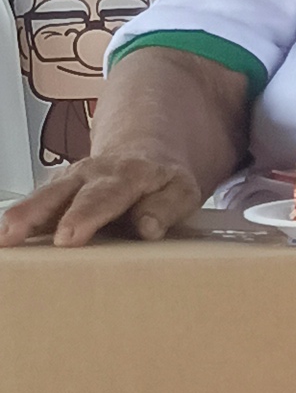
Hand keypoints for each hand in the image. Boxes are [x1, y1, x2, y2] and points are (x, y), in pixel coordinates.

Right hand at [0, 153, 204, 246]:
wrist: (144, 155)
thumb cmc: (162, 182)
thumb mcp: (181, 191)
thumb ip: (167, 208)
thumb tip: (148, 226)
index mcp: (127, 175)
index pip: (103, 197)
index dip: (83, 216)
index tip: (67, 236)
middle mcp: (92, 174)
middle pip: (59, 194)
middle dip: (35, 214)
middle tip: (14, 232)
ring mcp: (70, 181)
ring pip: (41, 197)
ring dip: (19, 216)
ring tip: (2, 236)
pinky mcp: (56, 192)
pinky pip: (35, 205)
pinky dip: (19, 218)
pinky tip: (7, 237)